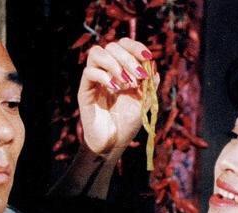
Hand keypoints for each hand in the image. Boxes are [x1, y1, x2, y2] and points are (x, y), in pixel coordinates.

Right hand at [78, 38, 157, 154]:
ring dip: (115, 64)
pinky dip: (105, 77)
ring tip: (126, 83)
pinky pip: (89, 72)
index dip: (136, 46)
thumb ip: (150, 82)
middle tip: (138, 78)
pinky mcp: (85, 90)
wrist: (113, 142)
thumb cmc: (127, 122)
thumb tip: (152, 66)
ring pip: (96, 53)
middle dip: (128, 59)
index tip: (148, 58)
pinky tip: (116, 89)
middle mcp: (106, 70)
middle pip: (112, 46)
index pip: (124, 45)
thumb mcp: (145, 100)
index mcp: (121, 69)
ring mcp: (94, 79)